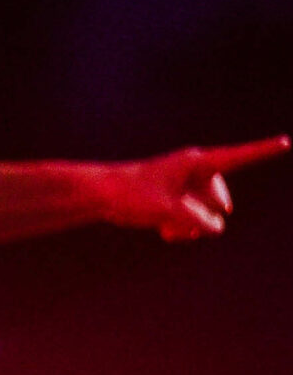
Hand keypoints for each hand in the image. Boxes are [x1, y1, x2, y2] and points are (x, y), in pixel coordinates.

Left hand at [93, 136, 286, 240]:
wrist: (100, 196)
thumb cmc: (131, 195)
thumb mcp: (169, 211)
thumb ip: (199, 221)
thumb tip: (216, 227)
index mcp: (196, 163)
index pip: (238, 157)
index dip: (264, 151)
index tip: (287, 142)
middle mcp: (196, 172)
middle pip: (219, 203)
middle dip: (201, 216)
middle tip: (170, 213)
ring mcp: (188, 188)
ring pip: (207, 216)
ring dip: (190, 227)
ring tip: (165, 225)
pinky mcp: (178, 201)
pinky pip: (194, 222)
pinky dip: (183, 229)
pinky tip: (164, 233)